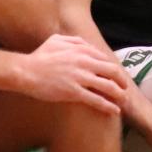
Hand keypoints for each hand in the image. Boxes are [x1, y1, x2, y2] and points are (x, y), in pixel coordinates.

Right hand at [16, 35, 130, 114]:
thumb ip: (74, 41)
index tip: (117, 77)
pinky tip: (114, 110)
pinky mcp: (74, 92)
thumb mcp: (57, 40)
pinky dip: (108, 106)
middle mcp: (84, 62)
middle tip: (125, 88)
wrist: (25, 71)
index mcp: (82, 50)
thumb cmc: (39, 56)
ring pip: (108, 86)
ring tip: (124, 101)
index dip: (114, 69)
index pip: (105, 59)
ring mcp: (80, 77)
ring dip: (119, 94)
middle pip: (112, 71)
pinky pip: (96, 99)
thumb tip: (87, 44)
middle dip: (122, 81)